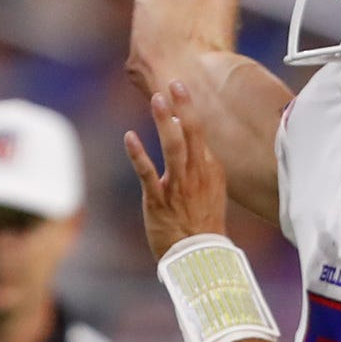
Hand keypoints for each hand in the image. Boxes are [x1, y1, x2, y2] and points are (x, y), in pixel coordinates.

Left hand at [125, 82, 229, 260]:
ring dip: (166, 123)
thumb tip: (186, 134)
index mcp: (211, 171)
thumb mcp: (210, 189)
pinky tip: (129, 137)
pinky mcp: (159, 200)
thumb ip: (200, 162)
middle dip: (185, 107)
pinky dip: (138, 154)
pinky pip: (148, 173)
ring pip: (174, 148)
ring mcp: (179, 187)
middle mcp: (198, 175)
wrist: (200, 258)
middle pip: (193, 134)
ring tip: (158, 100)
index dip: (190, 111)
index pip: (201, 135)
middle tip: (175, 84)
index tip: (180, 90)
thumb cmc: (202, 224)